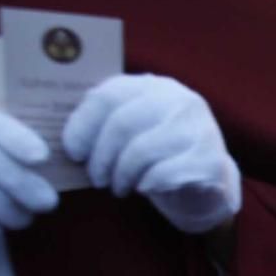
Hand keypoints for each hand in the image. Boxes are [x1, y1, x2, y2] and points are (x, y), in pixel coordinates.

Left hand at [62, 74, 240, 233]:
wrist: (211, 182)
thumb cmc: (161, 156)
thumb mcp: (136, 129)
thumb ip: (108, 121)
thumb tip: (65, 137)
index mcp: (155, 86)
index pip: (109, 96)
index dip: (83, 125)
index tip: (73, 152)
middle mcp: (181, 100)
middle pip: (122, 124)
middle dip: (101, 157)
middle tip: (96, 178)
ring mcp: (200, 129)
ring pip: (141, 151)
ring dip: (122, 175)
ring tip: (118, 187)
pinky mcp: (210, 160)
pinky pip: (163, 174)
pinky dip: (146, 185)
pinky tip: (144, 188)